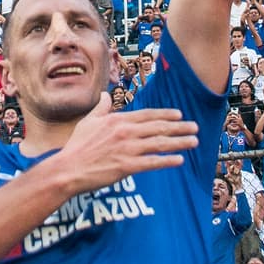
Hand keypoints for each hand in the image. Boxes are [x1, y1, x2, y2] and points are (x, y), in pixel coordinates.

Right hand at [50, 94, 197, 194]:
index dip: (166, 115)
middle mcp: (126, 132)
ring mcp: (128, 149)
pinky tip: (180, 160)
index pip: (148, 115)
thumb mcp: (88, 122)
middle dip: (179, 127)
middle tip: (194, 127)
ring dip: (179, 142)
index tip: (179, 115)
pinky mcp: (128, 166)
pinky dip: (168, 160)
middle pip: (159, 127)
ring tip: (194, 141)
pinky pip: (153, 162)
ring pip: (160, 143)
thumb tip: (105, 95)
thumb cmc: (77, 146)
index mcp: (118, 120)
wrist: (68, 169)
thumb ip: (101, 108)